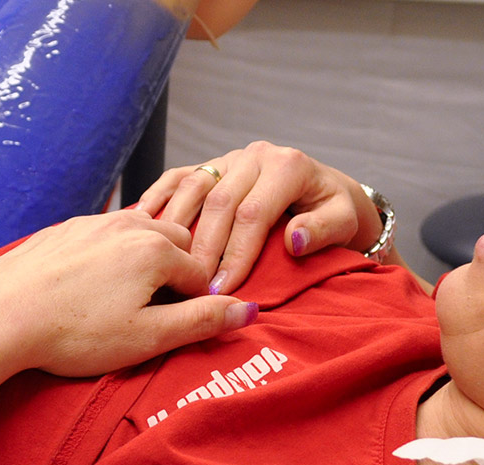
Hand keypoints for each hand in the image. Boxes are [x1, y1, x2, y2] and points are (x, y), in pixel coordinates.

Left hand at [0, 210, 257, 377]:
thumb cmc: (73, 332)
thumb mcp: (147, 337)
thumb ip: (201, 322)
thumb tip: (249, 312)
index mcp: (156, 249)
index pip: (202, 273)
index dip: (198, 303)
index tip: (179, 326)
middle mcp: (129, 225)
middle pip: (175, 243)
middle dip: (175, 274)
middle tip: (154, 312)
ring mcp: (93, 223)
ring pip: (138, 234)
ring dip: (143, 261)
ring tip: (123, 299)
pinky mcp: (63, 230)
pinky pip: (102, 236)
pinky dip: (108, 256)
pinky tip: (89, 287)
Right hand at [131, 141, 380, 294]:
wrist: (325, 191)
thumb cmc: (334, 212)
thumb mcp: (342, 221)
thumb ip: (322, 231)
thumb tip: (294, 240)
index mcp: (287, 166)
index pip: (253, 213)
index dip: (235, 253)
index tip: (222, 290)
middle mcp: (255, 155)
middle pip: (219, 202)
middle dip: (204, 247)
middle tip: (191, 285)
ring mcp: (230, 158)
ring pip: (194, 187)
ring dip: (176, 226)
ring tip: (165, 262)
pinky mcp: (212, 165)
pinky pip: (179, 176)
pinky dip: (158, 196)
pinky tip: (141, 219)